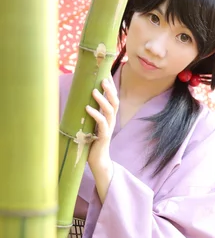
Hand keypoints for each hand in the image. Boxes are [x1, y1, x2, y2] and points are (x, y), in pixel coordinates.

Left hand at [86, 77, 118, 201]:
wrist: (97, 161)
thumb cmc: (91, 143)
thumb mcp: (91, 125)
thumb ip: (89, 115)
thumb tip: (77, 100)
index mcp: (109, 118)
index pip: (113, 100)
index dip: (111, 89)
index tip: (106, 76)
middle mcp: (111, 122)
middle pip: (115, 103)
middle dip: (110, 90)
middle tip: (103, 79)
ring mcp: (108, 129)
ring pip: (109, 111)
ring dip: (102, 100)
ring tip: (94, 91)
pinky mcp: (103, 137)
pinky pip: (102, 123)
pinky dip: (95, 114)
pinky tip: (88, 108)